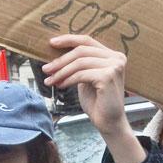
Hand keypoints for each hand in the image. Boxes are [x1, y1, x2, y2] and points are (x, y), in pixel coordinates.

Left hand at [43, 34, 144, 162]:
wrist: (109, 122)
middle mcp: (116, 58)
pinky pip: (81, 74)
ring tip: (50, 80)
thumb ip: (79, 64)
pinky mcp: (108, 76)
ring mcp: (114, 66)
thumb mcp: (86, 77)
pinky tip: (61, 85)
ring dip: (61, 72)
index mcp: (112, 55)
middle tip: (46, 69)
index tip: (51, 43)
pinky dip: (68, 79)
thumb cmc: (97, 101)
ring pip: (79, 62)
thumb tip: (56, 53)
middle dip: (60, 60)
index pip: (87, 40)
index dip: (68, 39)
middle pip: (81, 51)